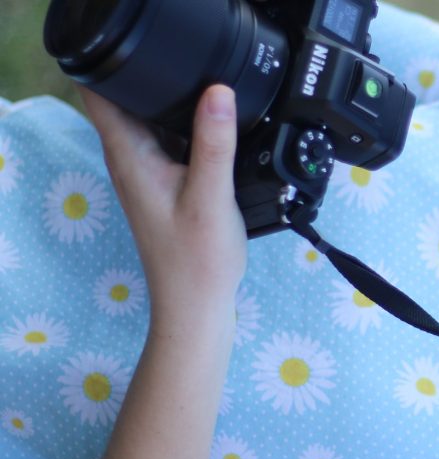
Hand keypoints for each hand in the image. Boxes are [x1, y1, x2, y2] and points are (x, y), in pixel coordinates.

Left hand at [78, 84, 246, 309]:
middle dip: (157, 79)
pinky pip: (171, 141)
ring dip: (176, 105)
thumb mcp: (212, 194)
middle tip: (199, 75)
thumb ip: (214, 141)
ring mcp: (146, 172)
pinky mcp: (165, 183)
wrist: (196, 304)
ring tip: (213, 105)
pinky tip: (216, 135)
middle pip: (129, 100)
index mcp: (130, 156)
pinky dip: (189, 130)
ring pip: (152, 120)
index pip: (100, 94)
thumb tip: (218, 91)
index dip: (117, 65)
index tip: (151, 54)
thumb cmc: (197, 258)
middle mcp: (130, 160)